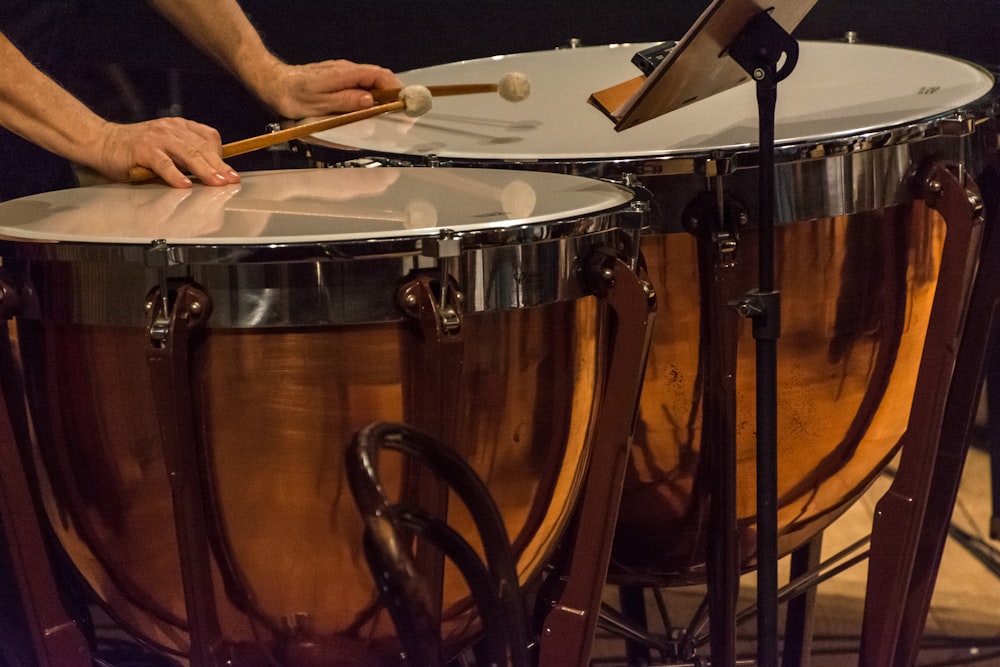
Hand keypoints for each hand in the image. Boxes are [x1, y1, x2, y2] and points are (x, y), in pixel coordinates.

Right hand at [95, 118, 240, 187]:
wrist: (102, 142)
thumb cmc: (137, 150)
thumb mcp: (167, 149)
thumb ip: (186, 157)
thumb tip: (211, 174)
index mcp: (180, 126)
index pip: (209, 137)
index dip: (221, 156)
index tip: (231, 174)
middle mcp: (171, 128)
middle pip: (202, 147)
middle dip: (219, 166)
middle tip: (231, 181)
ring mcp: (157, 138)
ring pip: (187, 154)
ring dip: (204, 170)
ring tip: (216, 183)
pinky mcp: (142, 150)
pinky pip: (163, 163)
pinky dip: (175, 174)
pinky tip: (185, 184)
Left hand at [254, 59, 402, 118]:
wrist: (272, 83)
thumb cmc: (292, 95)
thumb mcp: (319, 103)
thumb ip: (346, 101)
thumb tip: (370, 101)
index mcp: (344, 74)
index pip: (379, 75)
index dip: (396, 89)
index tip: (404, 103)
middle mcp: (346, 70)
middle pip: (379, 78)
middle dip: (393, 95)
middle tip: (399, 115)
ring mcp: (342, 73)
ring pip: (370, 82)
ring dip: (381, 97)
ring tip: (386, 115)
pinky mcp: (337, 78)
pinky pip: (360, 85)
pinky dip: (369, 96)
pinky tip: (368, 110)